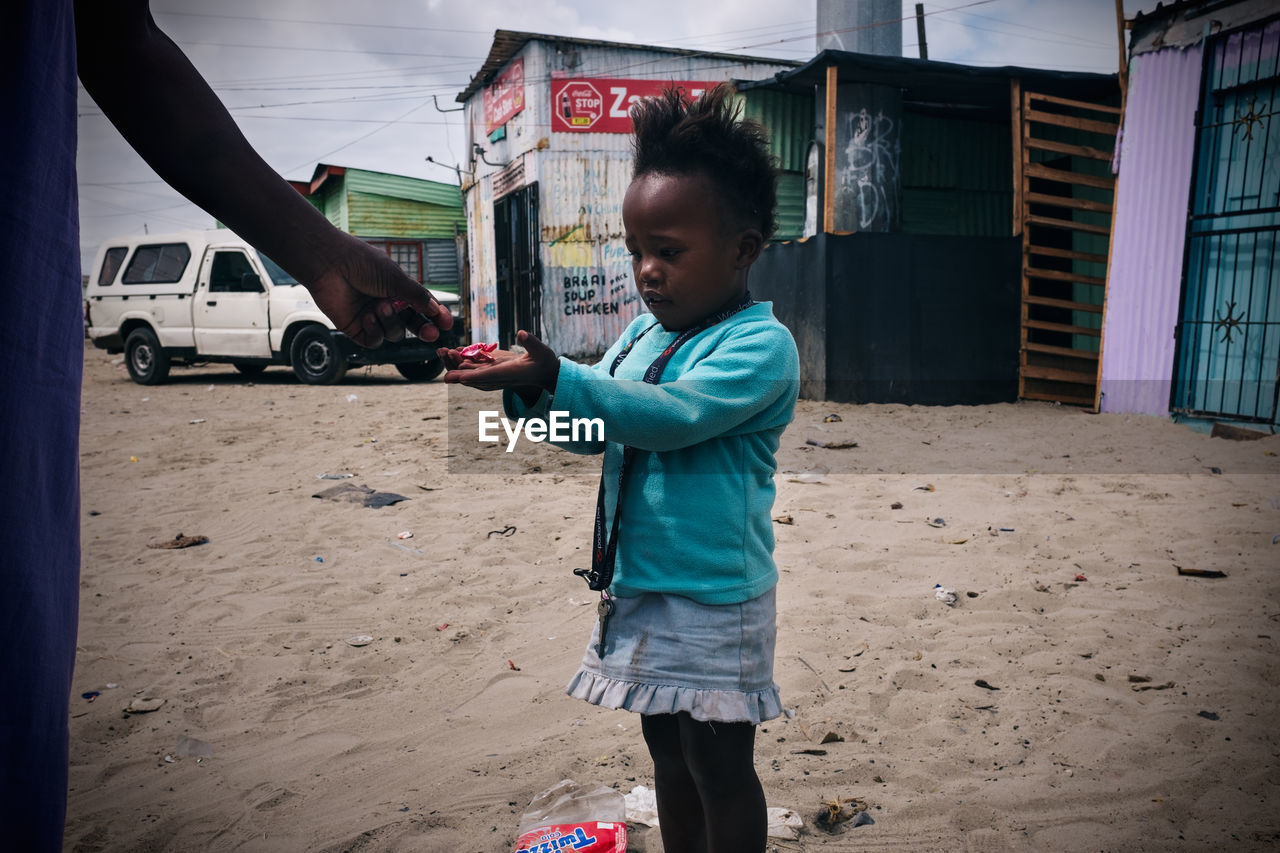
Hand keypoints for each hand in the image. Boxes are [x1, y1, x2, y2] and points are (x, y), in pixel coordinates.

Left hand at [307, 234, 453, 347]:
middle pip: (412, 325)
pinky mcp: (356, 329)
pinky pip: (375, 340)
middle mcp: (387, 305)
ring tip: (379, 307)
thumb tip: (435, 310)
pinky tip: (367, 316)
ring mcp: (372, 318)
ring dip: (390, 322)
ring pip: (394, 334)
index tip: (447, 323)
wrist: (330, 265)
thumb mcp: (396, 278)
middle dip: (423, 330)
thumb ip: (417, 296)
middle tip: (432, 334)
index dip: (435, 317)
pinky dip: (374, 330)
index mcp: (398, 290)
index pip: (422, 308)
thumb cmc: (362, 264)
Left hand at [442, 330, 558, 394]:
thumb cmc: (545, 362)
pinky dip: (462, 362)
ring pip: (470, 373)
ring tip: (442, 352)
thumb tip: (522, 333)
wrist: (545, 373)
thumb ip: (532, 343)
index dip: (471, 376)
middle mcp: (497, 377)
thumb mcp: (541, 351)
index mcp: (507, 374)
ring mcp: (493, 375)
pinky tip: (452, 353)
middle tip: (443, 359)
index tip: (456, 377)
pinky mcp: (492, 370)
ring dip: (456, 365)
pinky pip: (473, 369)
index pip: (487, 377)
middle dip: (457, 370)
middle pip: (473, 377)